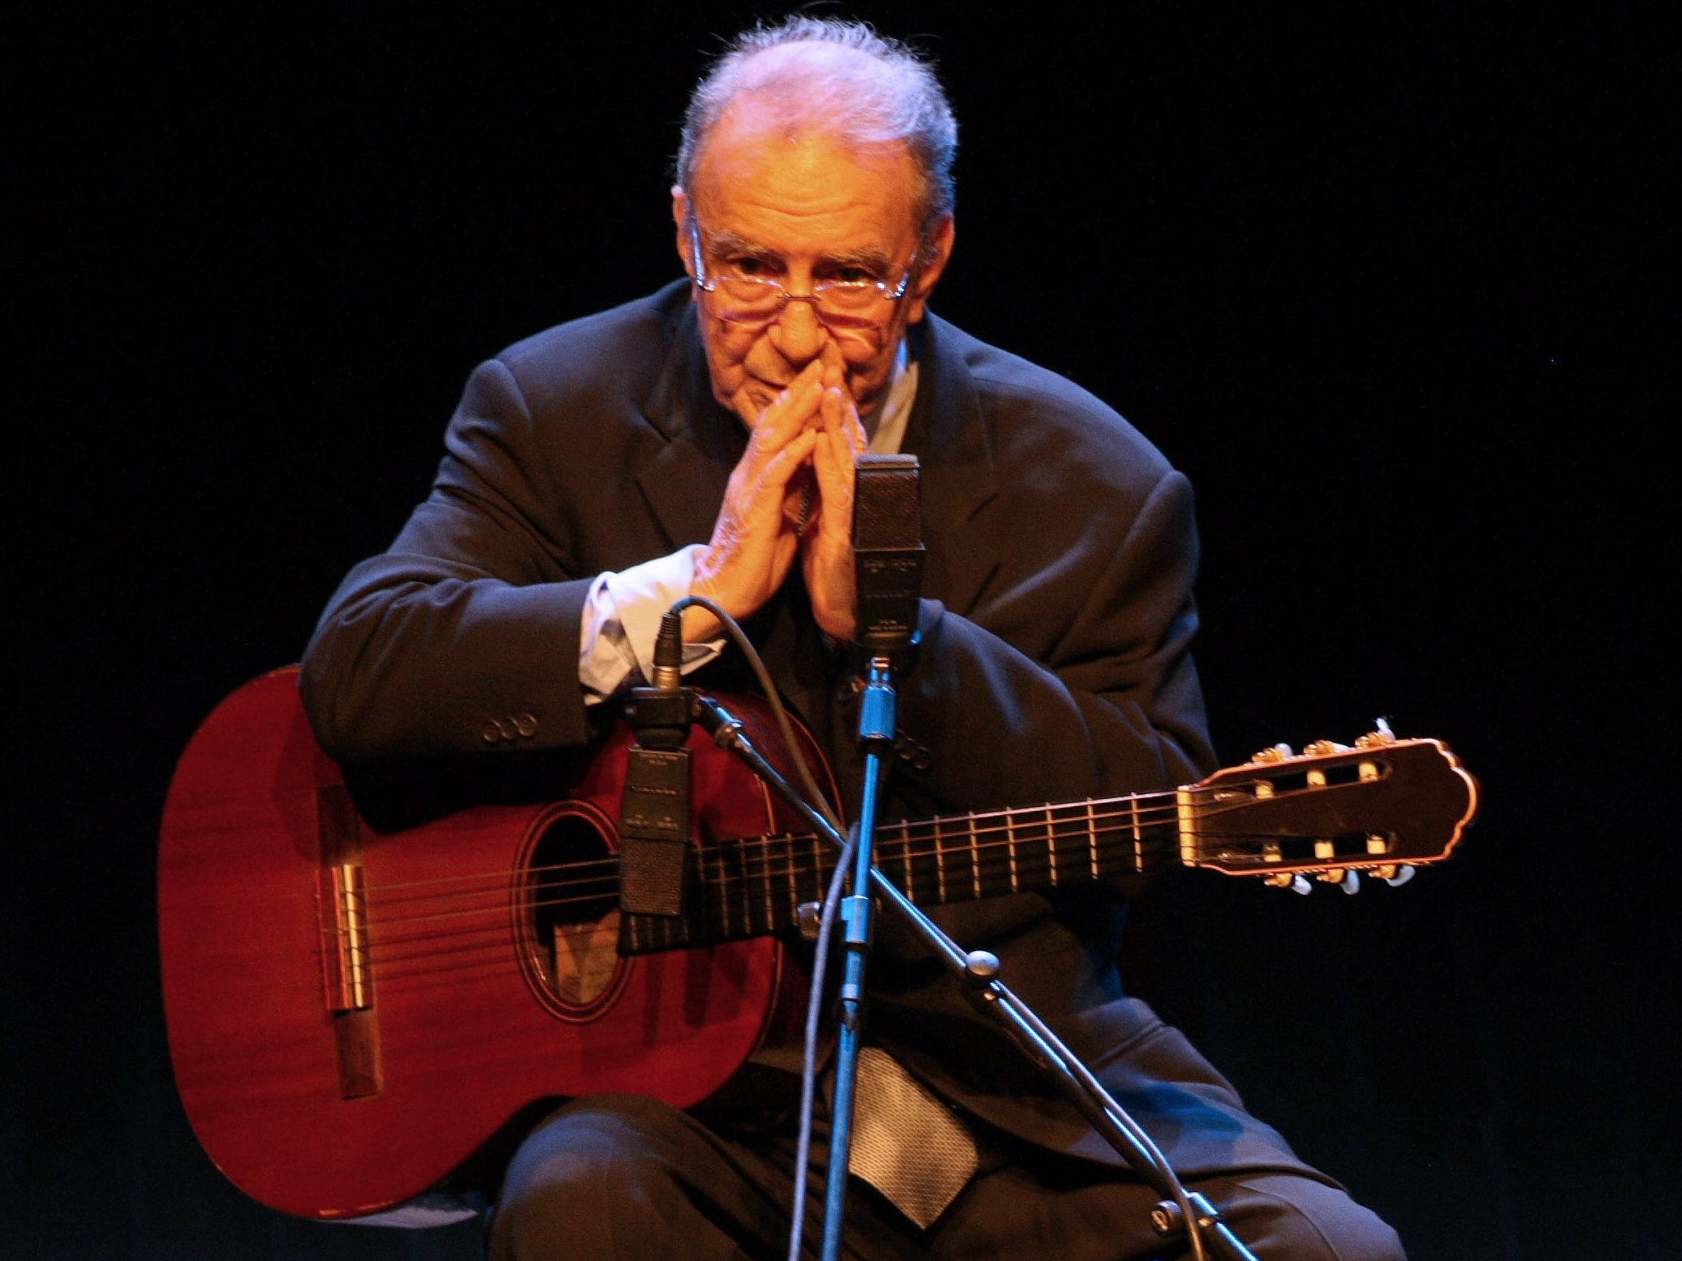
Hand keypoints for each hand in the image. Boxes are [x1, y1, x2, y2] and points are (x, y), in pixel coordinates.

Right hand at [686, 360, 824, 640]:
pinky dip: (793, 453)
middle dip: (799, 392)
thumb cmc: (753, 557)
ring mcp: (750, 489)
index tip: (819, 375)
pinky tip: (809, 436)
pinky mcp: (755, 510)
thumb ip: (790, 487)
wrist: (724, 591)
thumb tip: (808, 464)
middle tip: (822, 362)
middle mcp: (749, 475)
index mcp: (755, 476)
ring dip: (798, 411)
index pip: (776, 429)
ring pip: (773, 439)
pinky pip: (775, 475)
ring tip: (819, 385)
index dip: (797, 400)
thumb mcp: (778, 514)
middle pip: (774, 423)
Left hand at [801, 342, 867, 640]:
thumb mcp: (823, 520)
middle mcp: (852, 497)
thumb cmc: (832, 571)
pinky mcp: (843, 533)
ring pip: (846, 459)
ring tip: (831, 390)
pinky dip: (829, 465)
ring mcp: (851, 514)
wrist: (843, 614)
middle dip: (839, 402)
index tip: (824, 373)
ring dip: (838, 424)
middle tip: (833, 363)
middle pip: (847, 441)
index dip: (833, 408)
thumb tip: (819, 460)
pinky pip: (836, 492)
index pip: (837, 443)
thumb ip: (824, 490)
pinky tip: (823, 442)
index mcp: (842, 493)